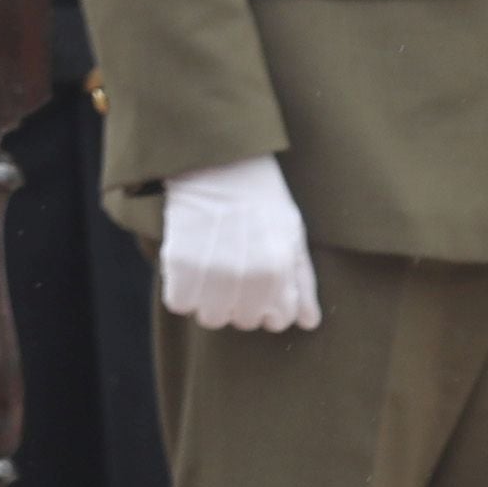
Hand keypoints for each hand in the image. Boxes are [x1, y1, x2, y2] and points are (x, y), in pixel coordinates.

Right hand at [157, 153, 320, 332]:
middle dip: (239, 304)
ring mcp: (212, 269)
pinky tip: (189, 271)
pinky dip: (182, 292)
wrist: (218, 163)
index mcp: (279, 268)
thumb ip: (302, 282)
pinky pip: (179, 303)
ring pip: (209, 317)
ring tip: (209, 273)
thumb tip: (308, 323)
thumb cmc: (260, 198)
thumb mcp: (292, 235)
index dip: (269, 308)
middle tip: (232, 276)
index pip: (278, 320)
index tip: (259, 291)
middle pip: (242, 321)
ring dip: (208, 302)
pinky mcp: (179, 261)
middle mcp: (248, 274)